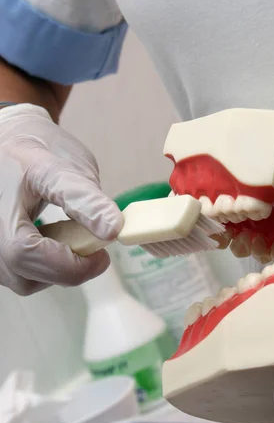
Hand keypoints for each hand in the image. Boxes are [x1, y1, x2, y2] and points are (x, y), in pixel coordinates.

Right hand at [0, 103, 122, 294]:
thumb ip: (87, 200)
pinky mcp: (0, 254)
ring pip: (26, 280)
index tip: (102, 255)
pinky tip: (59, 240)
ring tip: (74, 236)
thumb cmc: (33, 151)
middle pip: (27, 275)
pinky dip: (49, 264)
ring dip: (58, 267)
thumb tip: (113, 230)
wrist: (12, 142)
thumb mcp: (63, 169)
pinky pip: (25, 274)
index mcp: (0, 215)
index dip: (68, 264)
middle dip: (69, 267)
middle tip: (95, 245)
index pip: (26, 254)